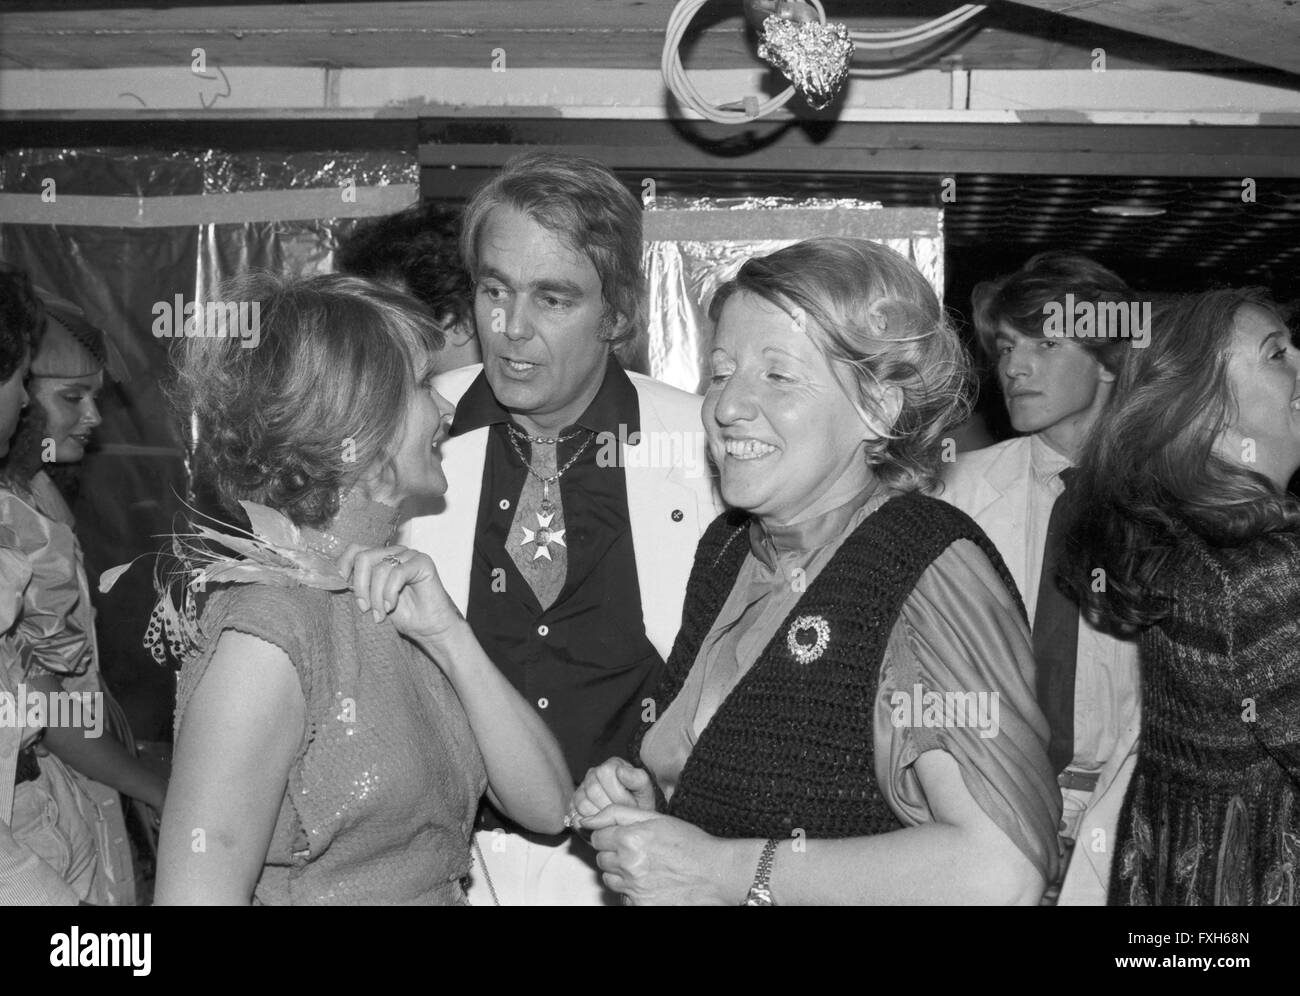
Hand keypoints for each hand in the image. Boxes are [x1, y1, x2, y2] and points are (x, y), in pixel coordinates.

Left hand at [337, 544, 462, 644]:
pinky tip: (391, 606)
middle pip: (364, 557)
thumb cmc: (404, 615)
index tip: (340, 585)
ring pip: (380, 568)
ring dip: (376, 596)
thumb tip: (337, 578)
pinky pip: (397, 574)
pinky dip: (389, 593)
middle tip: (363, 608)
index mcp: (382, 557)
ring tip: (379, 614)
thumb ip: (359, 585)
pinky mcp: (423, 562)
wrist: (430, 628)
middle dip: (360, 586)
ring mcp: (410, 555)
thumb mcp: (372, 599)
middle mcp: (395, 552)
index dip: (344, 564)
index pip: (356, 549)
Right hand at [569, 757, 655, 825]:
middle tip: (623, 815)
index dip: (619, 793)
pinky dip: (590, 824)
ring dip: (600, 816)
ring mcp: (582, 790)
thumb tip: (621, 770)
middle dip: (611, 807)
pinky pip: (576, 816)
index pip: (605, 772)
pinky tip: (603, 824)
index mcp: (611, 765)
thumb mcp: (645, 792)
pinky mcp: (574, 806)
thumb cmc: (638, 805)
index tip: (631, 804)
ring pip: (583, 804)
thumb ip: (638, 779)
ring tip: (614, 819)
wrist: (630, 821)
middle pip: (593, 790)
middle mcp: (593, 774)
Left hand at [583, 805, 729, 905]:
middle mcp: (628, 865)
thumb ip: (617, 813)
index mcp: (629, 838)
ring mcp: (633, 888)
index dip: (611, 835)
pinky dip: (633, 891)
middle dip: (615, 854)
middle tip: (639, 851)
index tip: (625, 837)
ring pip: (609, 879)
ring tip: (646, 867)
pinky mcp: (640, 905)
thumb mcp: (656, 817)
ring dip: (621, 873)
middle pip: (601, 859)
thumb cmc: (690, 843)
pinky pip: (623, 897)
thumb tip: (586, 819)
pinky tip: (652, 883)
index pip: (597, 837)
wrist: (716, 874)